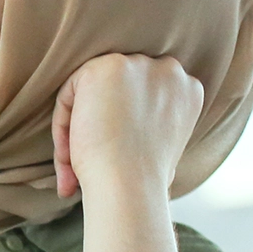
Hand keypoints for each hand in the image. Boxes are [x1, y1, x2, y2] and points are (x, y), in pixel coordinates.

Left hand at [51, 53, 203, 200]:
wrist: (130, 185)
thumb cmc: (144, 180)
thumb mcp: (165, 147)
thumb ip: (154, 122)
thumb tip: (127, 127)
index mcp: (189, 90)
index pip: (144, 97)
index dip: (122, 128)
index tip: (111, 161)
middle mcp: (170, 71)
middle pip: (118, 91)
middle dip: (99, 125)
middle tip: (82, 167)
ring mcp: (139, 66)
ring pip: (92, 91)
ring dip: (78, 128)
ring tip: (72, 171)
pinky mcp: (107, 66)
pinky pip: (72, 90)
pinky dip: (64, 124)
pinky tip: (71, 154)